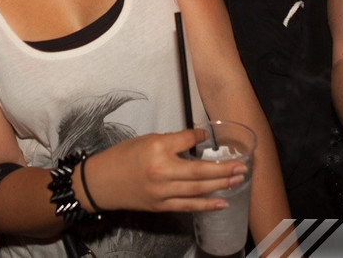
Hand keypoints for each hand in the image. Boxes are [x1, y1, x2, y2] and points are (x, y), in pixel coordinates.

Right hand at [86, 129, 247, 213]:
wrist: (100, 183)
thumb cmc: (121, 158)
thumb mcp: (146, 140)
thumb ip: (172, 141)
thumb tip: (196, 139)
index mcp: (156, 149)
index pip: (186, 140)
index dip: (199, 137)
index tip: (208, 135)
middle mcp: (161, 171)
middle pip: (199, 171)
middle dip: (223, 169)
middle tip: (242, 166)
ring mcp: (162, 192)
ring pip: (197, 190)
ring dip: (220, 185)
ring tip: (238, 180)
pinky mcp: (160, 206)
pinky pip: (188, 206)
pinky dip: (206, 205)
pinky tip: (222, 202)